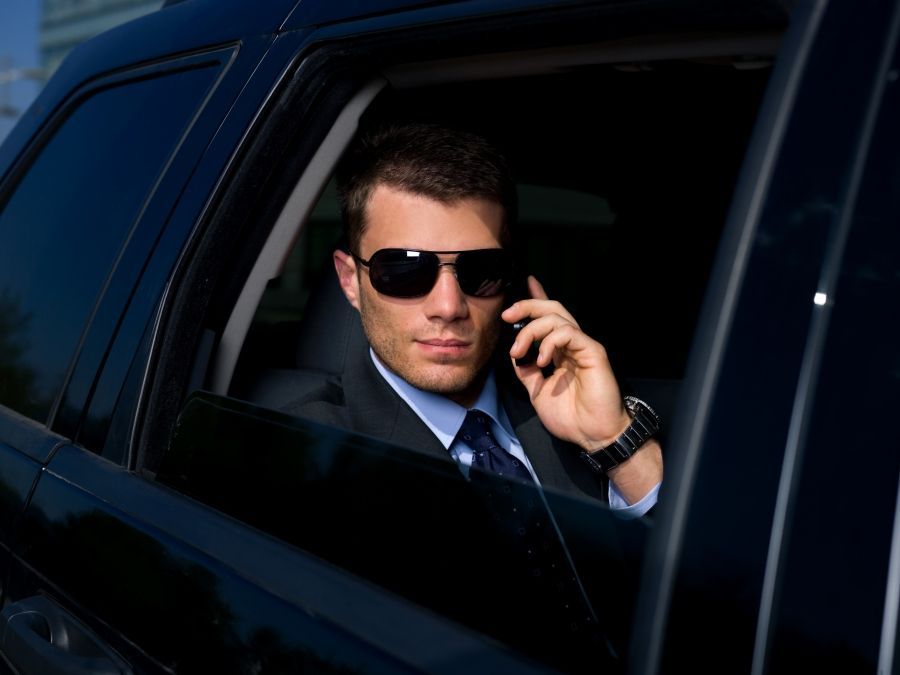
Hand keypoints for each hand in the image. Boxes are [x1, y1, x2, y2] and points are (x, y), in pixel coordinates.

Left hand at [503, 276, 661, 502]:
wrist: (593, 435)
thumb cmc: (571, 417)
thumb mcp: (537, 392)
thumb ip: (526, 372)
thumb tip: (515, 355)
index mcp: (560, 351)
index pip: (548, 319)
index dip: (536, 299)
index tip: (525, 283)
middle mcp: (572, 345)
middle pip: (552, 309)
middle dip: (528, 306)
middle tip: (508, 315)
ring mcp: (583, 346)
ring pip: (557, 318)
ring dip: (531, 330)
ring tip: (519, 352)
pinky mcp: (593, 351)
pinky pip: (569, 333)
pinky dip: (550, 342)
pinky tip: (541, 360)